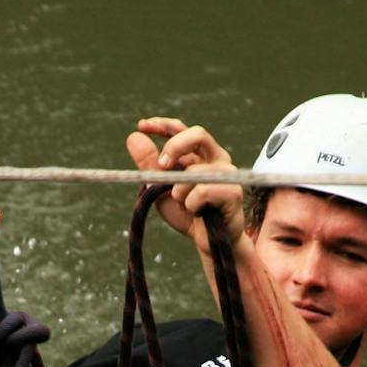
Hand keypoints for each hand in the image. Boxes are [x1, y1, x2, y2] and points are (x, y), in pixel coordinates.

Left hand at [125, 116, 244, 251]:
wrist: (206, 242)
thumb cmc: (186, 214)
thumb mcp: (160, 189)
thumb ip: (148, 166)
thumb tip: (133, 137)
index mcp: (198, 154)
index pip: (181, 129)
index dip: (162, 124)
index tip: (142, 125)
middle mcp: (215, 157)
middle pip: (197, 133)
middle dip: (175, 146)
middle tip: (162, 165)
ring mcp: (227, 173)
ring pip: (193, 171)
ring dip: (178, 192)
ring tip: (184, 206)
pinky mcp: (233, 191)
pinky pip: (201, 191)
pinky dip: (191, 205)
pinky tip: (198, 213)